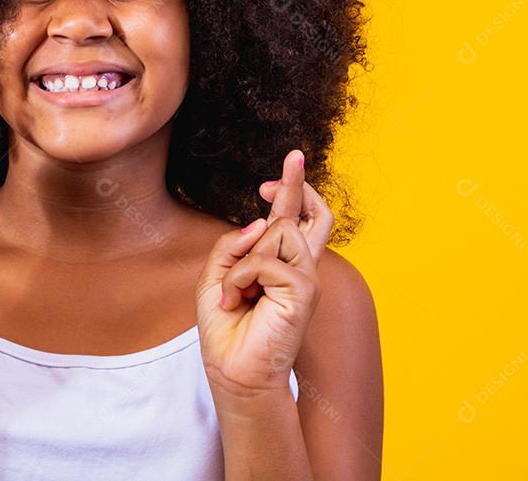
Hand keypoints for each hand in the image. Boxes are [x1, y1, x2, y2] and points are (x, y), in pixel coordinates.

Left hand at [195, 149, 333, 395]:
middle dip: (298, 182)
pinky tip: (240, 300)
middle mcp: (299, 268)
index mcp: (280, 264)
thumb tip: (261, 221)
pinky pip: (265, 260)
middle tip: (294, 155)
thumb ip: (234, 245)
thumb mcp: (216, 276)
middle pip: (312, 214)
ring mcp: (306, 278)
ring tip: (236, 292)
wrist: (233, 371)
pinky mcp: (305, 291)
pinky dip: (242, 277)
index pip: (293, 220)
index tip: (280, 171)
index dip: (291, 191)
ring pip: (277, 232)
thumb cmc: (227, 328)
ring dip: (243, 259)